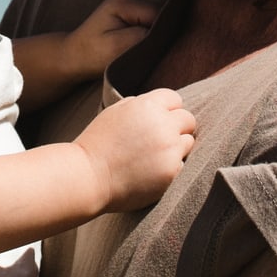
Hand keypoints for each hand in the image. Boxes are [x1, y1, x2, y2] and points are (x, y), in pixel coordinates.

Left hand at [63, 0, 157, 76]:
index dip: (164, 31)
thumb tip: (165, 33)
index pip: (159, 13)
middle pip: (163, 6)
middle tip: (159, 47)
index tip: (159, 49)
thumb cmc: (93, 54)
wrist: (74, 55)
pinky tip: (152, 37)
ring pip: (162, 7)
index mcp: (124, 2)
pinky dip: (158, 22)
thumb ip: (143, 37)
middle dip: (166, 25)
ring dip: (163, 24)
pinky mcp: (133, 6)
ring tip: (154, 43)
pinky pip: (156, 11)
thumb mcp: (118, 49)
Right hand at [74, 87, 195, 210]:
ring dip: (176, 148)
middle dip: (177, 128)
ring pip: (188, 142)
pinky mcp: (172, 171)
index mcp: (147, 105)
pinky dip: (170, 169)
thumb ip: (140, 104)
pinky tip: (150, 173)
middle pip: (188, 119)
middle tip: (159, 141)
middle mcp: (162, 124)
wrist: (88, 177)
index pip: (175, 99)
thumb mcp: (115, 112)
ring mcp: (170, 149)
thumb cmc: (97, 144)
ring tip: (152, 158)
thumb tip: (160, 106)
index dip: (167, 110)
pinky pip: (182, 165)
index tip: (157, 122)